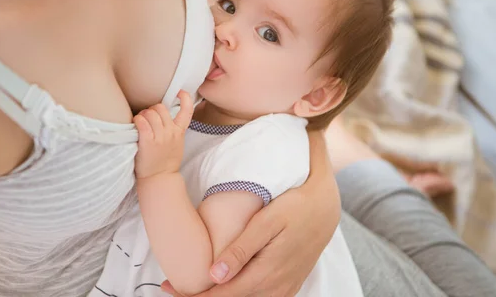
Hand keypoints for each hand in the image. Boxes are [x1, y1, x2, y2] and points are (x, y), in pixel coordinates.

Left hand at [133, 90, 193, 179]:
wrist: (160, 179)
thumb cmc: (166, 162)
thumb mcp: (177, 144)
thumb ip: (174, 130)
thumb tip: (165, 117)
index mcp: (179, 132)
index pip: (187, 110)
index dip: (185, 98)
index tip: (180, 92)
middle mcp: (171, 132)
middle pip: (160, 108)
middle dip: (151, 109)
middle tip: (146, 117)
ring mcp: (160, 137)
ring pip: (150, 113)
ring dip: (142, 114)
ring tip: (139, 122)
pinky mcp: (148, 141)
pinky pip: (142, 122)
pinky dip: (137, 120)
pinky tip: (135, 124)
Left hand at [162, 131, 339, 296]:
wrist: (327, 207)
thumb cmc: (295, 207)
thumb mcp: (268, 221)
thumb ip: (242, 249)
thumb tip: (215, 275)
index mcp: (267, 273)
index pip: (223, 296)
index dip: (193, 296)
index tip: (167, 287)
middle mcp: (275, 288)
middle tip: (172, 287)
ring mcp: (283, 289)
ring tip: (193, 287)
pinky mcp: (288, 285)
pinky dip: (239, 295)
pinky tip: (224, 286)